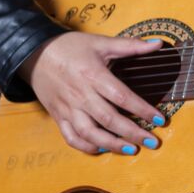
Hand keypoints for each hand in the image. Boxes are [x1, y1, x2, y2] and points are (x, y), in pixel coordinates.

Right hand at [20, 32, 167, 154]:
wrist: (33, 53)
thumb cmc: (69, 47)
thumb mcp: (100, 42)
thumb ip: (130, 45)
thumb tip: (158, 44)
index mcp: (93, 75)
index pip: (122, 97)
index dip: (143, 110)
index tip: (160, 120)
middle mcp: (81, 95)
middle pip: (109, 119)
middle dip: (133, 133)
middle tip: (153, 142)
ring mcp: (68, 108)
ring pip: (90, 133)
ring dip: (112, 144)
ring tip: (132, 150)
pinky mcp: (58, 116)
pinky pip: (71, 137)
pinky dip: (86, 147)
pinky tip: (102, 149)